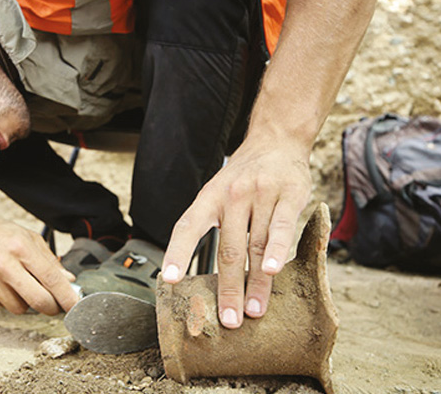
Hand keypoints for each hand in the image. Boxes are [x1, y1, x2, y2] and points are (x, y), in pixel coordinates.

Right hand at [0, 213, 78, 314]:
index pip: (51, 278)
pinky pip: (2, 306)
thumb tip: (68, 281)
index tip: (76, 306)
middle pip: (38, 300)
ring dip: (26, 302)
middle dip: (51, 307)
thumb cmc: (0, 236)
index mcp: (21, 247)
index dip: (67, 296)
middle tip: (54, 305)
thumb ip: (49, 260)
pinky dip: (8, 300)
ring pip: (20, 308)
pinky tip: (3, 285)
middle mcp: (4, 264)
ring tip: (20, 286)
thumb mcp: (28, 238)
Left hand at [160, 138, 310, 327]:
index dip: (176, 253)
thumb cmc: (244, 176)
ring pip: (256, 245)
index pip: (187, 226)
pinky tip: (272, 272)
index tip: (169, 280)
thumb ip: (213, 223)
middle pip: (227, 249)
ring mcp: (261, 194)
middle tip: (228, 319)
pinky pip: (282, 227)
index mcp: (209, 197)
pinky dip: (278, 250)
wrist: (276, 140)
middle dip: (227, 288)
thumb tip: (201, 268)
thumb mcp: (219, 192)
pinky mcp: (290, 195)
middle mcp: (231, 196)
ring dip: (255, 282)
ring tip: (253, 310)